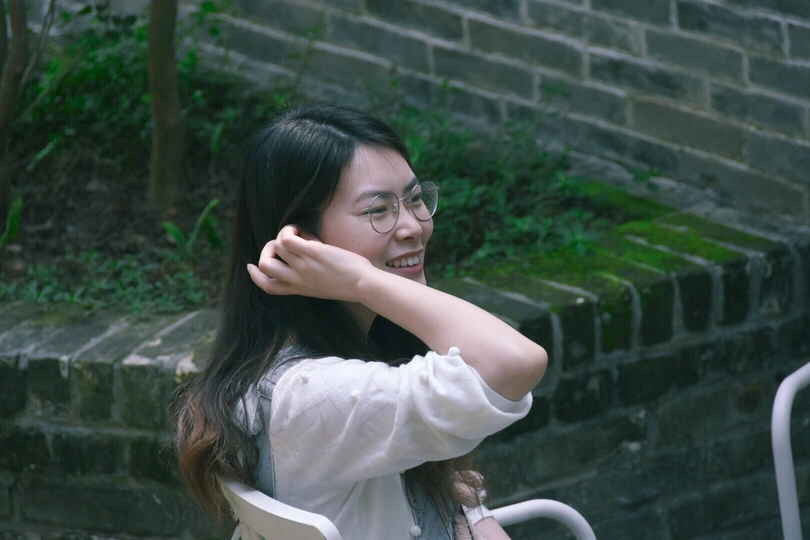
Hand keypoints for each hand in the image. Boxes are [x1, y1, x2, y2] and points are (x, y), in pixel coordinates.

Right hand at [247, 225, 373, 301]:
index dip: (255, 276)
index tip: (251, 266)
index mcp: (299, 289)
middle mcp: (296, 279)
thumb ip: (309, 279)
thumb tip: (306, 258)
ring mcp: (302, 266)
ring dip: (285, 235)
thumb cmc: (351, 284)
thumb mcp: (323, 288)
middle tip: (281, 243)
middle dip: (266, 250)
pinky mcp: (310, 253)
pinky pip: (286, 238)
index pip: (268, 286)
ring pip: (276, 247)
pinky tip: (303, 232)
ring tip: (304, 235)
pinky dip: (290, 230)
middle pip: (264, 266)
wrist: (362, 284)